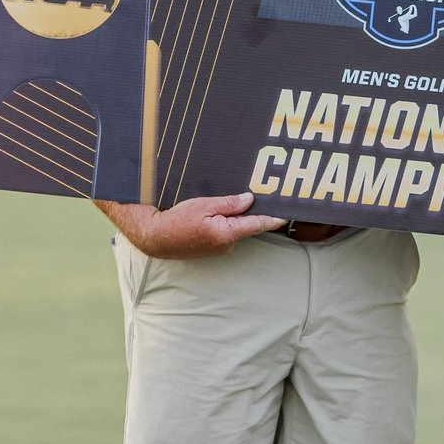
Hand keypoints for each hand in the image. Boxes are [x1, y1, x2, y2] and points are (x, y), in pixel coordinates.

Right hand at [114, 192, 286, 258]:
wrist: (156, 237)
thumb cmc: (177, 220)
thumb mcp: (203, 205)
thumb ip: (229, 203)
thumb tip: (249, 200)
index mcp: (226, 233)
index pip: (257, 224)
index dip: (273, 218)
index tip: (288, 214)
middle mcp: (226, 244)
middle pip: (248, 225)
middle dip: (254, 212)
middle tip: (263, 196)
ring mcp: (220, 248)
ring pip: (236, 228)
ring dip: (237, 216)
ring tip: (233, 200)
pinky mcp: (213, 248)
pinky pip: (226, 232)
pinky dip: (227, 222)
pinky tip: (219, 212)